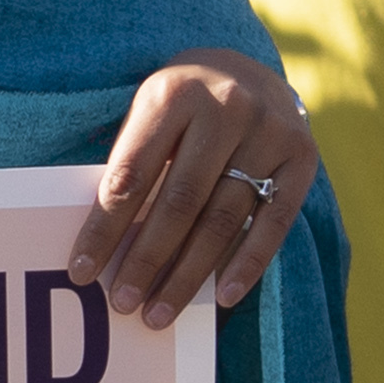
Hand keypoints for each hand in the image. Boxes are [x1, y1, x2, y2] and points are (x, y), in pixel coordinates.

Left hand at [75, 47, 310, 328]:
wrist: (249, 69)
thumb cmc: (182, 105)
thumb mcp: (149, 113)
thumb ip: (133, 165)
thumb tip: (103, 247)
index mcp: (173, 94)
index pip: (132, 174)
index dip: (105, 227)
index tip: (82, 271)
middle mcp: (226, 108)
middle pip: (179, 201)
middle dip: (146, 259)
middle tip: (122, 304)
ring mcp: (269, 132)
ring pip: (223, 219)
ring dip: (188, 274)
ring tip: (159, 313)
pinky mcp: (301, 158)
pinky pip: (274, 223)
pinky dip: (247, 265)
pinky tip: (222, 297)